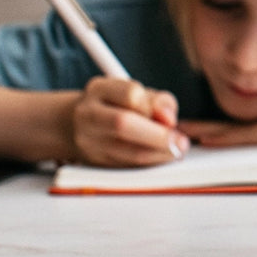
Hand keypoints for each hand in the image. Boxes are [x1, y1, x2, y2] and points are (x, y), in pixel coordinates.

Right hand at [71, 77, 189, 166]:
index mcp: (100, 89)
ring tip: (175, 152)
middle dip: (159, 136)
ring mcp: (88, 140)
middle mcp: (88, 113)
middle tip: (181, 143)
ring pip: (128, 152)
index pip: (131, 94)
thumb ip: (159, 102)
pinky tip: (160, 157)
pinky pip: (128, 166)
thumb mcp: (137, 94)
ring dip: (159, 154)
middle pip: (123, 123)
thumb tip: (169, 119)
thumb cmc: (116, 107)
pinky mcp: (95, 162)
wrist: (76, 126)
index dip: (155, 109)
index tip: (172, 121)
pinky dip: (150, 163)